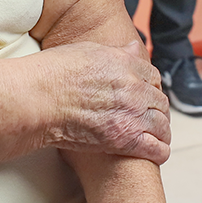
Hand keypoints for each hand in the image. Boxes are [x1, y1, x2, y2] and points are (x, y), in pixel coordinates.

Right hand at [41, 40, 170, 163]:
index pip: (154, 77)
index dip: (150, 87)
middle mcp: (134, 88)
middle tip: (150, 117)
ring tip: (155, 136)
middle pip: (160, 101)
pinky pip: (156, 149)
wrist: (39, 99)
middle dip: (156, 109)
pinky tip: (156, 153)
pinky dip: (159, 152)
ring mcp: (131, 114)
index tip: (146, 95)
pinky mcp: (124, 139)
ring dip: (160, 130)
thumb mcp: (89, 50)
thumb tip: (132, 48)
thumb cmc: (55, 73)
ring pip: (162, 125)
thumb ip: (116, 53)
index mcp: (127, 64)